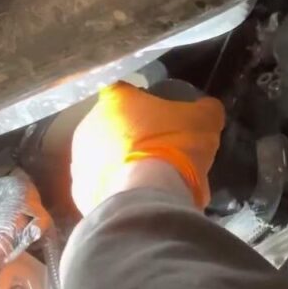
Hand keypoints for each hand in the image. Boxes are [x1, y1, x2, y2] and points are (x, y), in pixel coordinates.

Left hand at [71, 82, 224, 214]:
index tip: (159, 115)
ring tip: (149, 179)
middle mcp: (89, 124)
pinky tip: (138, 197)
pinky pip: (103, 185)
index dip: (142, 101)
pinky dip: (117, 189)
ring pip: (105, 156)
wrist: (149, 197)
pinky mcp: (80, 192)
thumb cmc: (175, 146)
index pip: (126, 91)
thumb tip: (207, 108)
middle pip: (113, 124)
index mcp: (115, 100)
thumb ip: (205, 109)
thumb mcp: (204, 121)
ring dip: (122, 163)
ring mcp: (81, 159)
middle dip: (132, 134)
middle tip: (158, 149)